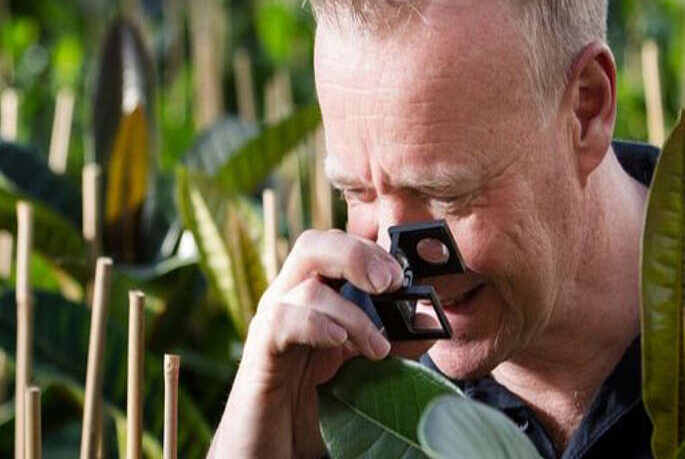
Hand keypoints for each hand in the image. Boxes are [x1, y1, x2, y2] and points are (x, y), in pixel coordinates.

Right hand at [208, 229, 412, 457]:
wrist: (269, 452)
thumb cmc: (313, 408)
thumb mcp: (360, 369)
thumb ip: (390, 342)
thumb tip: (426, 320)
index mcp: (314, 298)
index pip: (337, 248)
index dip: (372, 251)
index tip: (404, 274)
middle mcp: (288, 301)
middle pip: (313, 245)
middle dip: (356, 254)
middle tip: (391, 282)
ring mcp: (270, 324)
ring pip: (306, 286)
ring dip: (352, 314)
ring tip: (377, 350)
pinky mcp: (258, 354)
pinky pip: (281, 320)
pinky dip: (315, 324)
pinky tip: (338, 342)